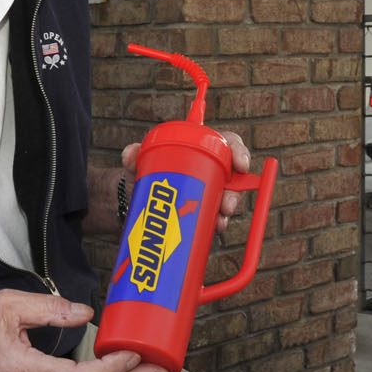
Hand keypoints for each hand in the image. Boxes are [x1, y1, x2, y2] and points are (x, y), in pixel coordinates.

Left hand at [120, 130, 252, 231]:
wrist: (133, 198)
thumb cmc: (141, 172)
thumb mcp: (136, 163)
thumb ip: (133, 156)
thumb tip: (130, 155)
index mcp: (198, 149)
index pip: (227, 143)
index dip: (239, 151)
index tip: (240, 165)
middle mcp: (208, 169)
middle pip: (232, 176)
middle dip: (234, 192)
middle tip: (226, 206)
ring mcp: (207, 191)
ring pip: (227, 198)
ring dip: (227, 211)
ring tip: (219, 222)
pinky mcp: (202, 210)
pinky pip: (217, 217)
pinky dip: (219, 223)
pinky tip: (216, 228)